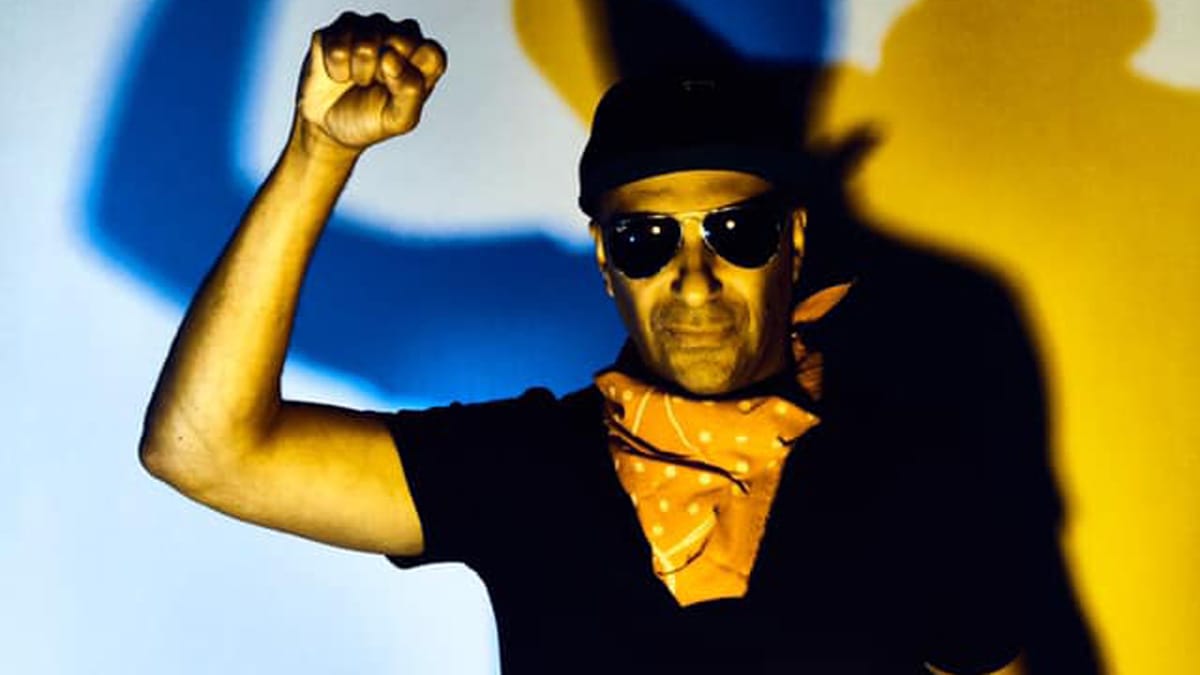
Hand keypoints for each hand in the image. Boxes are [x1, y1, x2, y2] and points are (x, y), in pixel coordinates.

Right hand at [296, 13, 446, 152]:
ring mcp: (369, 27)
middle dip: (383, 74)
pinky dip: (337, 70)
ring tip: (358, 80)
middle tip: (377, 85)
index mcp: (423, 57)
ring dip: (359, 73)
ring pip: (366, 44)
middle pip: (399, 43)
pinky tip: (340, 74)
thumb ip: (410, 91)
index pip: (432, 53)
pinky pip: (338, 46)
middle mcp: (399, 35)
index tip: (398, 89)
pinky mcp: (339, 27)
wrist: (330, 126)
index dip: (412, 74)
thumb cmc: (370, 119)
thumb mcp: (398, 119)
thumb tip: (391, 57)